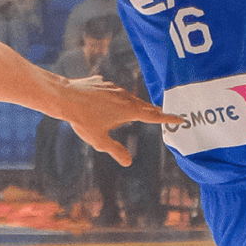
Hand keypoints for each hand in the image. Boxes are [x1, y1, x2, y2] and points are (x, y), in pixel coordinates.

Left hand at [58, 76, 182, 166]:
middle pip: (142, 105)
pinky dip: (115, 97)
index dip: (168, 118)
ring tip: (137, 108)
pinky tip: (107, 102)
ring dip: (133, 104)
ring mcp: (113, 87)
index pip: (153, 116)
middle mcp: (124, 96)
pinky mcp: (102, 82)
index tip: (180, 118)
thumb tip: (128, 162)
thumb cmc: (82, 119)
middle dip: (152, 110)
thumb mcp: (99, 140)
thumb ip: (115, 150)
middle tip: (160, 113)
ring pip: (128, 97)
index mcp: (128, 111)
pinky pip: (113, 90)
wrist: (65, 97)